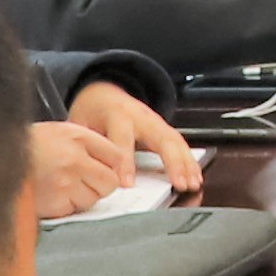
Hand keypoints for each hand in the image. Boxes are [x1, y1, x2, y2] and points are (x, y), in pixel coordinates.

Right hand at [23, 111, 133, 217]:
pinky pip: (74, 210)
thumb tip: (117, 169)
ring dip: (82, 197)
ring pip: (93, 199)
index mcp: (78, 137)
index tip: (104, 170)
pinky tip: (51, 194)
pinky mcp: (54, 203)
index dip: (112, 167)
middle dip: (100, 184)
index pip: (117, 157)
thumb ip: (90, 145)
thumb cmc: (28, 145)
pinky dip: (66, 206)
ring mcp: (64, 183)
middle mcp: (74, 159)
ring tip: (61, 186)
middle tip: (81, 181)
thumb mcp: (61, 132)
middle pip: (110, 182)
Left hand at [71, 79, 199, 195]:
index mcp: (116, 113)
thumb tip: (85, 174)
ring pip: (175, 140)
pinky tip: (196, 177)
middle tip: (178, 183)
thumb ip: (84, 146)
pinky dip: (190, 161)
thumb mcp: (79, 124)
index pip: (123, 138)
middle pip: (161, 137)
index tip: (127, 184)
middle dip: (172, 161)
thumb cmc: (91, 112)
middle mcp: (140, 116)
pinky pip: (180, 143)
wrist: (101, 91)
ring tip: (193, 184)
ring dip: (187, 163)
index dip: (125, 162)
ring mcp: (155, 121)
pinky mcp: (163, 128)